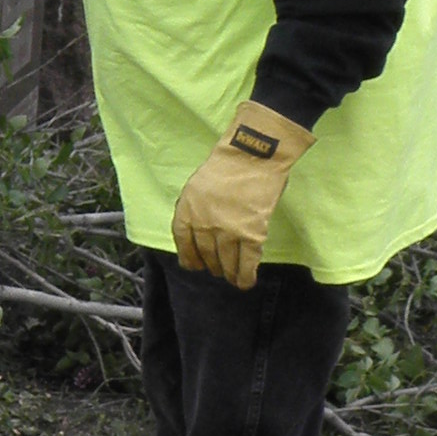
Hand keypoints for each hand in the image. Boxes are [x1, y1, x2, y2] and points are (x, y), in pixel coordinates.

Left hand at [171, 102, 313, 289]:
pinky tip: (245, 282)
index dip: (190, 259)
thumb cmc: (227, 164)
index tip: (196, 266)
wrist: (253, 154)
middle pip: (206, 256)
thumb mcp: (197, 187)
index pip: (183, 244)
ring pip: (226, 263)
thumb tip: (202, 232)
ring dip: (229, 273)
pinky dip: (246, 275)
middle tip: (218, 270)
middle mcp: (203, 225)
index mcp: (186, 211)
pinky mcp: (251, 234)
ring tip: (232, 278)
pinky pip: (247, 262)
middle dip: (212, 266)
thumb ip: (196, 209)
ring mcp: (227, 232)